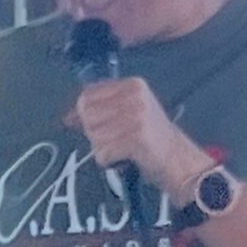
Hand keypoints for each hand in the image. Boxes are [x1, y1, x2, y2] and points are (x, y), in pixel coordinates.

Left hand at [75, 78, 209, 200]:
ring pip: (93, 136)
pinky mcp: (136, 138)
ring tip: (122, 149)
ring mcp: (136, 116)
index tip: (96, 126)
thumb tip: (68, 117)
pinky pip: (103, 153)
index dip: (84, 114)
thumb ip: (98, 112)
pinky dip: (109, 161)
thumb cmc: (151, 140)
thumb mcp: (128, 116)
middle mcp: (135, 96)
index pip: (88, 95)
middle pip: (88, 115)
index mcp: (132, 85)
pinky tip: (125, 158)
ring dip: (103, 149)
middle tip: (115, 140)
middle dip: (95, 134)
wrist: (179, 161)